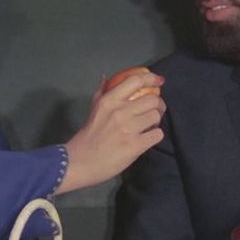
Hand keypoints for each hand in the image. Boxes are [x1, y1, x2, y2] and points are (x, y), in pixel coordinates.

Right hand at [57, 72, 165, 193]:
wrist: (80, 161)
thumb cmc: (88, 135)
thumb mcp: (93, 109)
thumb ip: (101, 92)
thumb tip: (106, 77)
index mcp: (109, 100)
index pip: (135, 81)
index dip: (151, 79)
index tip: (159, 81)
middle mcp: (120, 111)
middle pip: (152, 99)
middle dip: (159, 105)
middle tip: (156, 110)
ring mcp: (128, 129)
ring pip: (156, 117)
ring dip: (156, 121)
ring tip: (149, 126)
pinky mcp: (135, 146)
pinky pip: (157, 134)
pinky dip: (155, 135)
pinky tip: (148, 138)